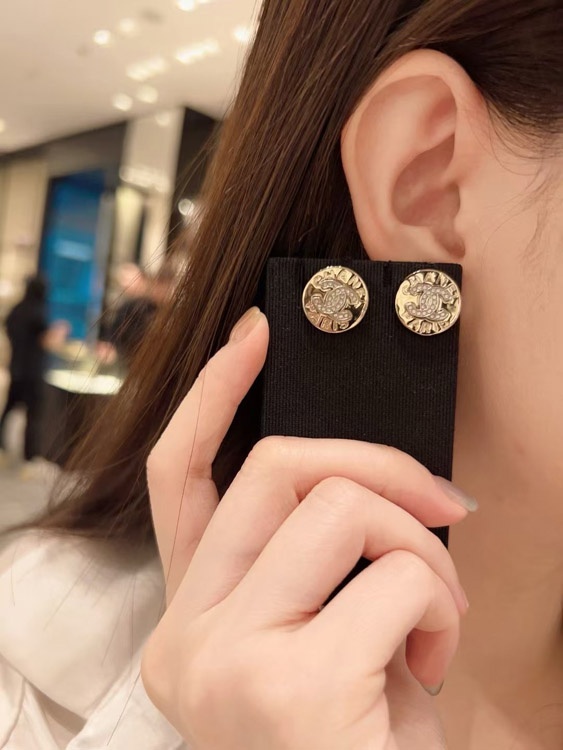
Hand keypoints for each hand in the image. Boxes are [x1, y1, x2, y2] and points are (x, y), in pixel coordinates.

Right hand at [142, 307, 469, 749]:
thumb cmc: (355, 740)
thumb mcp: (318, 635)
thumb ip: (311, 559)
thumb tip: (362, 475)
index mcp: (190, 619)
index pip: (178, 478)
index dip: (214, 395)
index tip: (259, 336)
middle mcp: (187, 638)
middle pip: (279, 469)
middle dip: (379, 464)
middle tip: (440, 507)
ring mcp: (228, 661)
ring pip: (341, 507)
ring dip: (419, 549)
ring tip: (432, 616)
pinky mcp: (291, 686)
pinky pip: (393, 579)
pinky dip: (438, 607)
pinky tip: (426, 667)